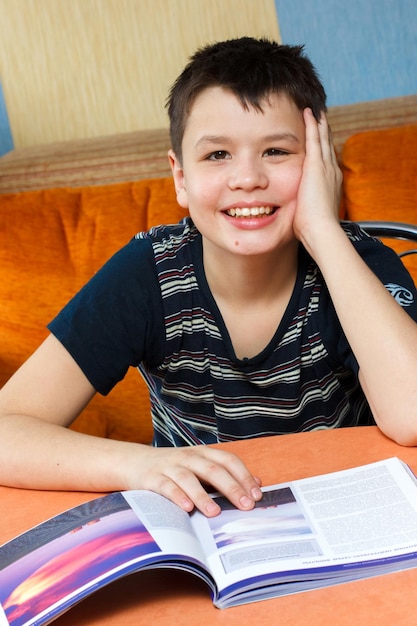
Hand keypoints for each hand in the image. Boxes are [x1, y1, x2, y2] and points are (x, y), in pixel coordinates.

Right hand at [129, 444, 262, 516]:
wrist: (135, 461)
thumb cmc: (175, 468)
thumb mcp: (200, 466)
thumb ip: (226, 474)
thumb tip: (257, 483)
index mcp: (203, 453)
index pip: (229, 461)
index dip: (244, 476)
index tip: (256, 495)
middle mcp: (188, 457)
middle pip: (213, 470)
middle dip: (231, 488)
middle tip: (245, 505)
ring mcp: (170, 466)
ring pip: (189, 478)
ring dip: (203, 496)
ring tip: (215, 513)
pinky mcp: (153, 478)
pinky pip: (166, 487)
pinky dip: (177, 497)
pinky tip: (186, 508)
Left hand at [293, 108, 341, 251]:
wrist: (321, 230)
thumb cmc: (313, 229)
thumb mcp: (309, 215)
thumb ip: (303, 209)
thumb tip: (294, 215)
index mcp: (330, 184)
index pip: (326, 162)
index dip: (324, 150)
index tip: (321, 140)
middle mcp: (332, 172)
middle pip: (328, 146)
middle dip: (324, 132)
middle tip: (322, 117)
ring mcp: (326, 167)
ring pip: (323, 139)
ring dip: (319, 124)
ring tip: (316, 110)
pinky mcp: (316, 166)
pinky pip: (314, 138)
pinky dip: (312, 124)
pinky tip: (308, 112)